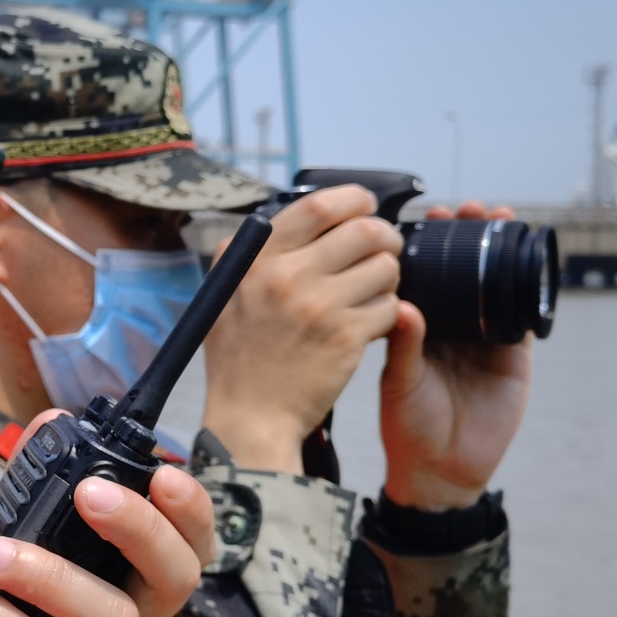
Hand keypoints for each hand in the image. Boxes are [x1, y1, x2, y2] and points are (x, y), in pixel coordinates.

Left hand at [0, 420, 211, 616]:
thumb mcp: (15, 556)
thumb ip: (34, 496)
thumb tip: (51, 421)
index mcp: (133, 585)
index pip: (189, 543)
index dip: (190, 509)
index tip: (164, 470)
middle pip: (175, 577)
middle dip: (139, 528)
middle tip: (88, 492)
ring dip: (50, 576)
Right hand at [200, 185, 402, 471]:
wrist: (250, 417)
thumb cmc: (240, 356)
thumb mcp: (227, 293)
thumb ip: (253, 253)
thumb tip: (296, 218)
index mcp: (258, 259)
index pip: (318, 207)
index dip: (353, 199)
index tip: (365, 206)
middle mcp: (287, 276)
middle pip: (363, 231)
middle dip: (384, 236)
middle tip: (384, 249)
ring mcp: (319, 307)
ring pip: (384, 268)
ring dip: (389, 276)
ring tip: (374, 291)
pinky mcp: (346, 338)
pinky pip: (390, 307)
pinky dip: (388, 312)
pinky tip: (369, 324)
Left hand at [380, 201, 533, 509]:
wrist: (442, 470)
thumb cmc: (408, 427)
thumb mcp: (399, 384)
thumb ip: (403, 347)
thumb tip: (402, 307)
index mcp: (417, 326)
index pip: (426, 273)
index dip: (431, 243)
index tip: (431, 214)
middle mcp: (451, 325)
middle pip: (464, 270)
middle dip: (469, 235)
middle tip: (468, 206)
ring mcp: (484, 337)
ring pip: (496, 284)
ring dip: (500, 250)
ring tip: (500, 216)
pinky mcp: (514, 355)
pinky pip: (525, 314)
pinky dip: (529, 287)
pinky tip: (530, 259)